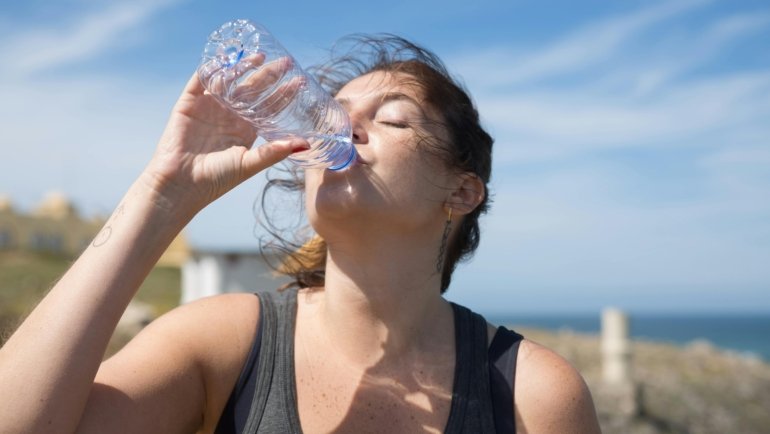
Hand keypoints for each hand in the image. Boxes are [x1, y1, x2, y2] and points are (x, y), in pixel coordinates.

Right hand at [144, 63, 307, 214]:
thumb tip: (305, 144)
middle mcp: (230, 116)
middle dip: (269, 74)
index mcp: (246, 129)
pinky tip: (225, 57)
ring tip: (258, 56)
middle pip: (253, 89)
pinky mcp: (189, 103)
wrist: (181, 185)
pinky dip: (211, 68)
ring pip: (229, 80)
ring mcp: (210, 108)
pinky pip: (201, 80)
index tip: (300, 80)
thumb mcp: (249, 164)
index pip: (270, 106)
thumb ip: (274, 152)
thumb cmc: (217, 179)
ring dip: (242, 67)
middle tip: (285, 61)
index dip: (284, 93)